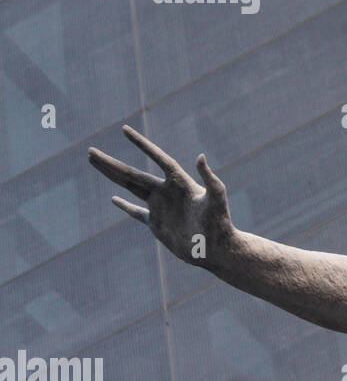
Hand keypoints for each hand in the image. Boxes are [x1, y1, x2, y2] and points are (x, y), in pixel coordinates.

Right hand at [88, 125, 234, 266]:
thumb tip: (200, 156)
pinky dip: (124, 206)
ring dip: (113, 177)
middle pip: (133, 174)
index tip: (124, 130)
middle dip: (111, 163)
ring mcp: (160, 207)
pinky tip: (113, 199)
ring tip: (96, 164)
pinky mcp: (157, 224)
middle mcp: (167, 192)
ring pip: (131, 188)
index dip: (141, 144)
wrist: (218, 249)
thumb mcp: (217, 199)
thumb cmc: (221, 223)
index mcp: (180, 183)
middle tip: (91, 151)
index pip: (157, 158)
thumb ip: (210, 178)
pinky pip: (136, 213)